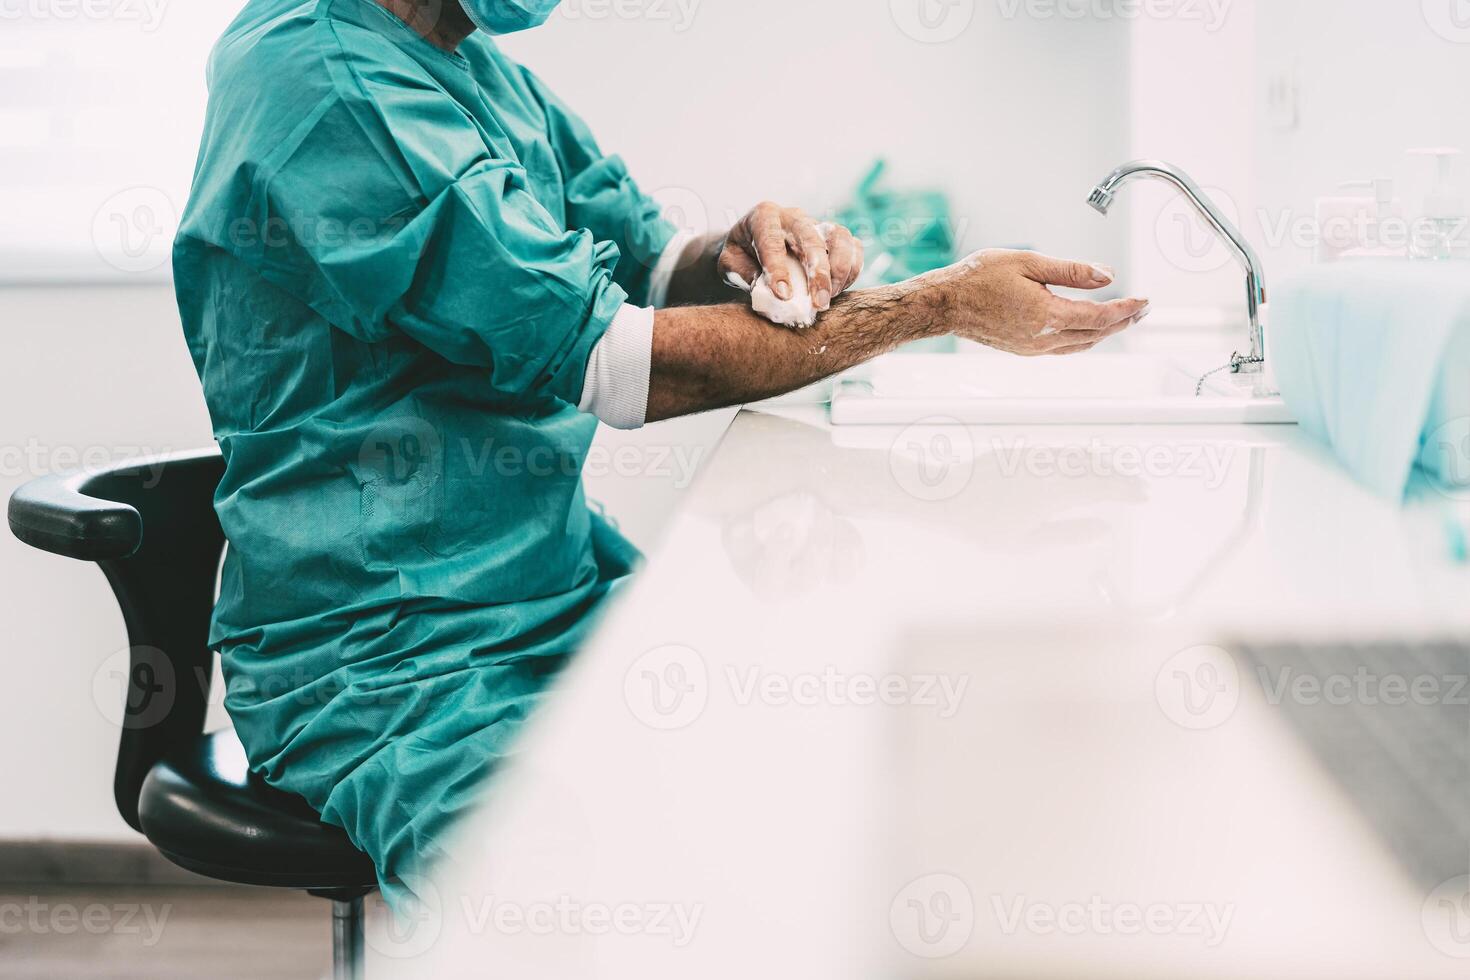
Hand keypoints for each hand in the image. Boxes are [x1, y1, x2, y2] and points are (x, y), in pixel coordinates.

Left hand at [719, 202, 863, 311]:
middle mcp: (793, 216)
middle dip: (818, 273)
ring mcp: (817, 224)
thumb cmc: (741, 255)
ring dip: (840, 271)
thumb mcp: (730, 264)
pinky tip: (839, 290)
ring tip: (829, 298)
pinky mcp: (834, 236)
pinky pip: (853, 247)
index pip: (772, 240)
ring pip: (839, 238)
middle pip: (811, 238)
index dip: (778, 268)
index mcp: (763, 216)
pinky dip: (852, 269)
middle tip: (819, 303)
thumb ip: (744, 275)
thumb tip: (769, 292)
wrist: (753, 246)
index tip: (783, 294)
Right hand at [922, 249, 1148, 354]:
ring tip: (1124, 320)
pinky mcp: (1024, 350)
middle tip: (1143, 310)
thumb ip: (1071, 271)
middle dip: (1123, 322)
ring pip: (1082, 345)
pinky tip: (1089, 330)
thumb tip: (1106, 275)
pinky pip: (1064, 349)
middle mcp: (1043, 339)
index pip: (1100, 316)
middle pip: (1096, 334)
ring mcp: (1033, 348)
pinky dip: (1084, 339)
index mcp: (1047, 315)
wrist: (946, 304)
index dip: (1126, 309)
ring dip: (1106, 333)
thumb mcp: (1029, 262)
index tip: (1144, 300)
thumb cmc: (979, 278)